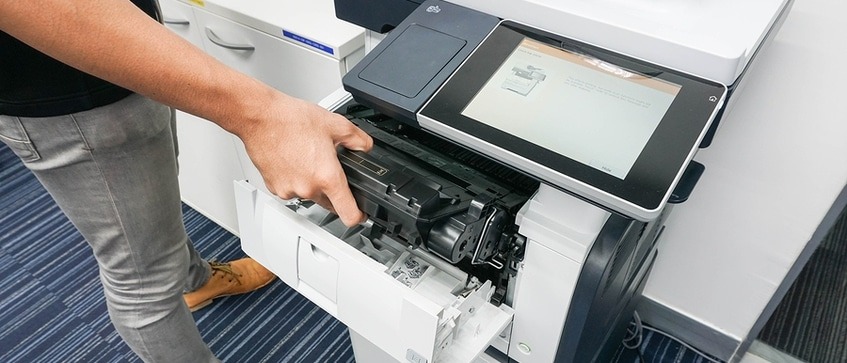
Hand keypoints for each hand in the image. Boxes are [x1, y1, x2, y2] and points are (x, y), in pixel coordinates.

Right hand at [239, 93, 372, 225]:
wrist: (260, 117)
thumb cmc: (291, 120)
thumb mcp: (335, 124)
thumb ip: (357, 139)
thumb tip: (365, 147)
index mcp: (327, 177)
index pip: (349, 214)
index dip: (358, 216)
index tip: (360, 213)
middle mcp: (308, 189)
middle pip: (329, 204)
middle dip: (334, 191)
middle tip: (329, 168)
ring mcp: (289, 190)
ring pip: (309, 195)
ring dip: (312, 183)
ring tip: (308, 158)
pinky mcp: (274, 188)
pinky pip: (291, 190)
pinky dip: (295, 180)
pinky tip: (294, 160)